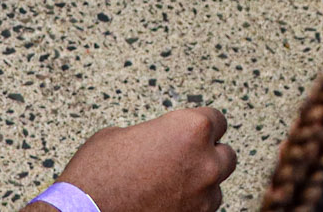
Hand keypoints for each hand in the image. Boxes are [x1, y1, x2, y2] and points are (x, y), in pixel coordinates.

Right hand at [47, 108, 235, 211]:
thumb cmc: (95, 176)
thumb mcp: (119, 136)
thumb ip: (152, 134)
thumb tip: (157, 142)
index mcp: (190, 130)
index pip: (218, 120)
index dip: (202, 125)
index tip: (195, 131)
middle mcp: (205, 164)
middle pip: (226, 155)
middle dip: (208, 156)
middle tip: (185, 159)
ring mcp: (202, 198)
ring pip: (216, 188)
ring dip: (200, 184)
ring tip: (171, 186)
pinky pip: (202, 210)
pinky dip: (189, 206)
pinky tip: (167, 203)